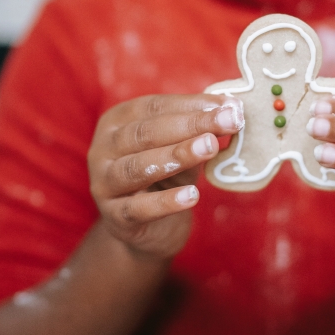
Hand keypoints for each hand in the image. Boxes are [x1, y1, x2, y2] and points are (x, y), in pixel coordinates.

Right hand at [88, 93, 243, 258]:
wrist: (149, 229)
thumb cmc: (166, 177)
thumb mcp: (182, 148)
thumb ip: (199, 130)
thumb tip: (232, 108)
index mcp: (117, 122)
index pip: (154, 107)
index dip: (192, 105)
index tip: (229, 106)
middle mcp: (103, 149)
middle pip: (145, 133)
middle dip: (190, 125)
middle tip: (227, 121)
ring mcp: (103, 184)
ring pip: (137, 168)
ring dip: (176, 155)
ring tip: (209, 148)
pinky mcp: (114, 218)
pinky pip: (139, 208)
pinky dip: (166, 202)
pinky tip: (192, 195)